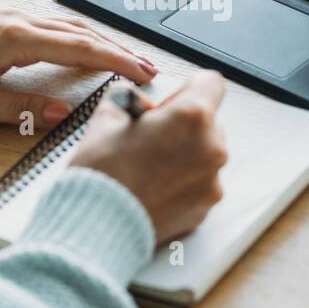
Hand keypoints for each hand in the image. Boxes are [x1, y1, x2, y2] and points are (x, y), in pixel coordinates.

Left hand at [0, 11, 155, 126]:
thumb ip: (22, 109)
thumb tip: (64, 113)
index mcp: (13, 38)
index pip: (78, 49)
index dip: (115, 62)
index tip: (142, 73)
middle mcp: (17, 21)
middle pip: (82, 33)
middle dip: (119, 51)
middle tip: (151, 69)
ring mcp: (12, 17)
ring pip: (71, 27)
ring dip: (104, 42)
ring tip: (131, 61)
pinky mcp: (7, 21)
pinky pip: (56, 27)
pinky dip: (83, 38)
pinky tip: (94, 49)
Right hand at [70, 71, 227, 243]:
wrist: (97, 224)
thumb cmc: (103, 171)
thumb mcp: (108, 114)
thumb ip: (131, 96)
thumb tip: (138, 99)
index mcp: (193, 117)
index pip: (211, 83)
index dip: (186, 88)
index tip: (167, 102)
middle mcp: (211, 148)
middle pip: (208, 121)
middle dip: (183, 124)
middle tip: (150, 136)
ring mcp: (211, 181)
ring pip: (204, 154)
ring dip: (184, 153)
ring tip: (148, 165)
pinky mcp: (205, 207)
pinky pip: (199, 183)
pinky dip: (181, 181)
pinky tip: (153, 186)